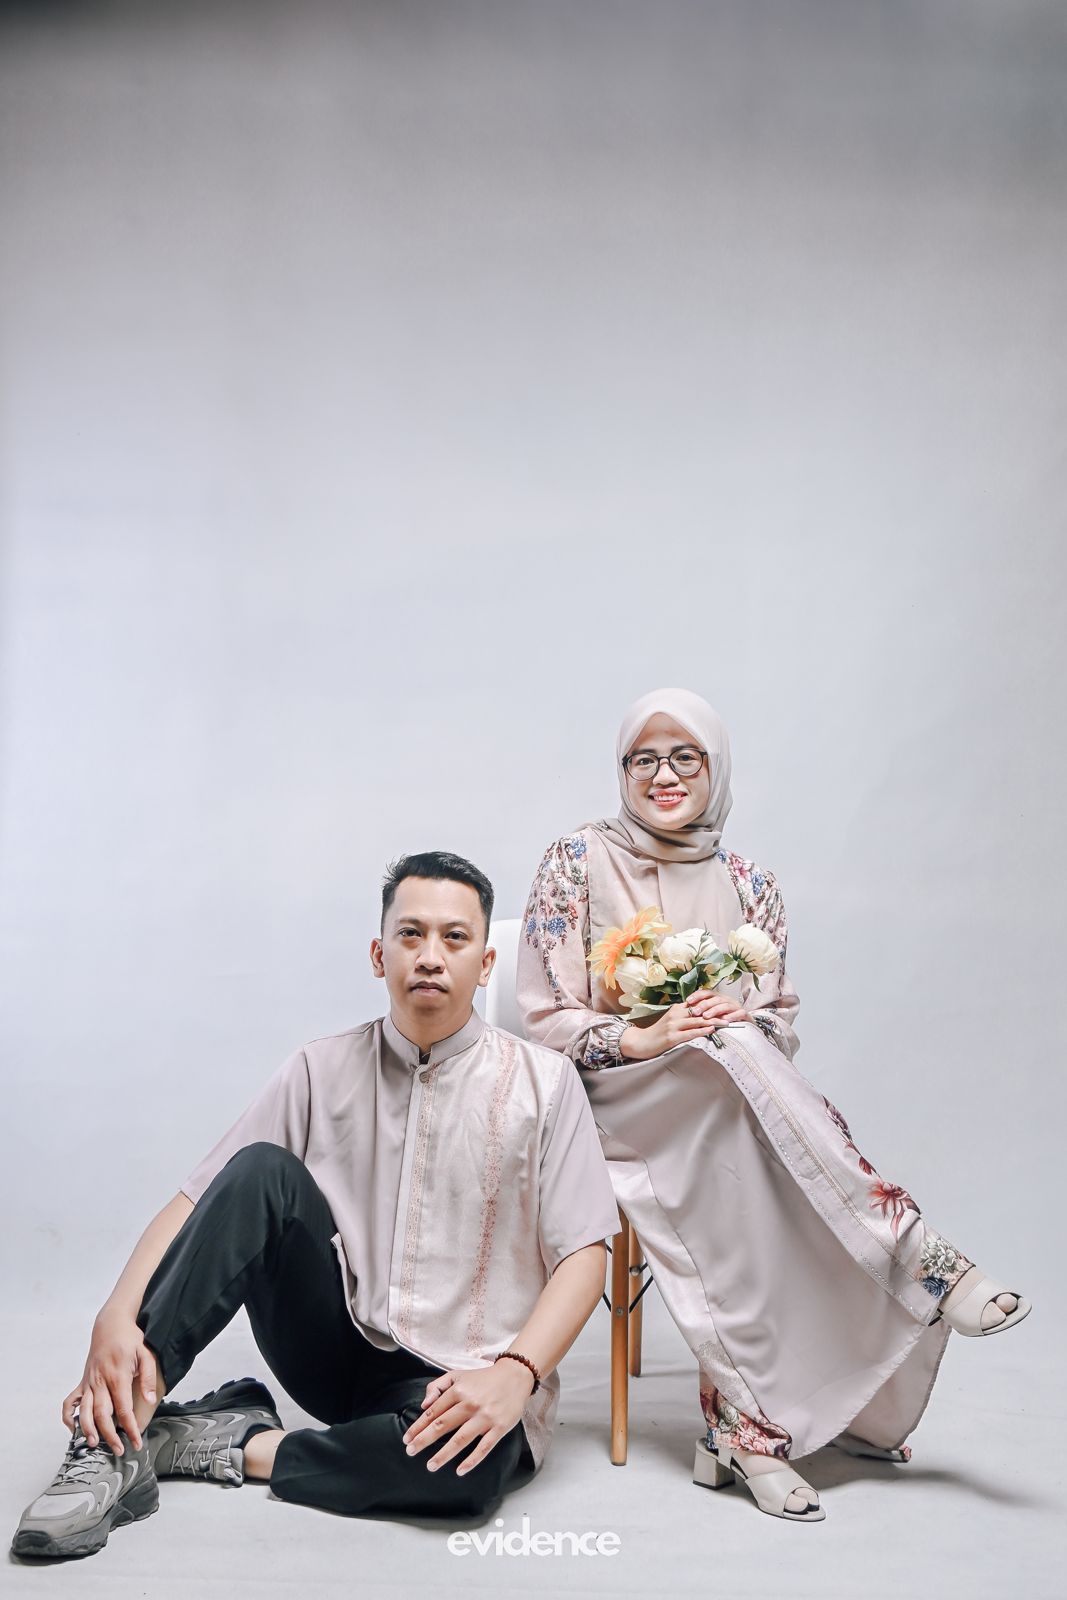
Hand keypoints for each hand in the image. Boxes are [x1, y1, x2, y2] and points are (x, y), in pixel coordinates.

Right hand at [62, 1307, 158, 1453]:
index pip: (124, 1409)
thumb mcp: (146, 1354)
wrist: (111, 1325)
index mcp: (118, 1376)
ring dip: (88, 1430)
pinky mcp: (82, 1382)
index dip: (129, 1428)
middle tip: (117, 1450)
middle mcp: (100, 1382)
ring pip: (84, 1412)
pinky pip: (70, 1402)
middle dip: (109, 1436)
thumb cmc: (130, 1339)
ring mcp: (89, 1382)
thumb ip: (148, 1378)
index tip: (135, 1442)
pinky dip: (69, 1416)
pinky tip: (74, 1428)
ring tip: (93, 1445)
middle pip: (102, 1415)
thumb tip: (149, 1400)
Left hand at [401, 1361, 533, 1475]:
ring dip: (444, 1454)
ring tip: (430, 1465)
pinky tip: (460, 1470)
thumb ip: (438, 1386)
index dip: (418, 1426)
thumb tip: (424, 1405)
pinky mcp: (499, 1427)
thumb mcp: (458, 1374)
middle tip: (410, 1452)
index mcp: (459, 1390)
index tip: (407, 1438)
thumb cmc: (483, 1378)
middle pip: (443, 1425)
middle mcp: (470, 1403)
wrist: (515, 1376)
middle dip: (424, 1440)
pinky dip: (471, 1460)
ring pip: (461, 1439)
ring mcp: (485, 1417)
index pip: (433, 1411)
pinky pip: (484, 1447)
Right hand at [620, 999, 739, 1060]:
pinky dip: (701, 1031)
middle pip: (700, 1012)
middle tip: (731, 1014)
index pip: (698, 1004)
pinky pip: (690, 1033)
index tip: (725, 1008)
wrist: (640, 1042)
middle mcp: (675, 1014)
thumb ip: (684, 1017)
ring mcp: (673, 1025)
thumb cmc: (657, 1033)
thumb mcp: (671, 1021)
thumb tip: (701, 1017)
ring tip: (726, 1022)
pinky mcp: (671, 1037)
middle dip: (717, 1013)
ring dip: (713, 1021)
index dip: (712, 1006)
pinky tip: (711, 1030)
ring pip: (697, 1021)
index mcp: (676, 1009)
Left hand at [685, 988, 750, 1025]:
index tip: (688, 1001)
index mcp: (719, 998)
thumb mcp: (714, 1013)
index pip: (707, 993)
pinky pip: (739, 1013)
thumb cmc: (727, 1018)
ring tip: (706, 1017)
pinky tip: (724, 1020)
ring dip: (715, 1011)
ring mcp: (737, 1007)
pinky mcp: (745, 1014)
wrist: (746, 1024)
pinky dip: (731, 1016)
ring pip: (725, 1005)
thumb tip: (688, 1010)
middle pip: (715, 999)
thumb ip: (704, 1010)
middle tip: (694, 1012)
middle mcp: (727, 1000)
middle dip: (704, 1005)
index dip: (697, 996)